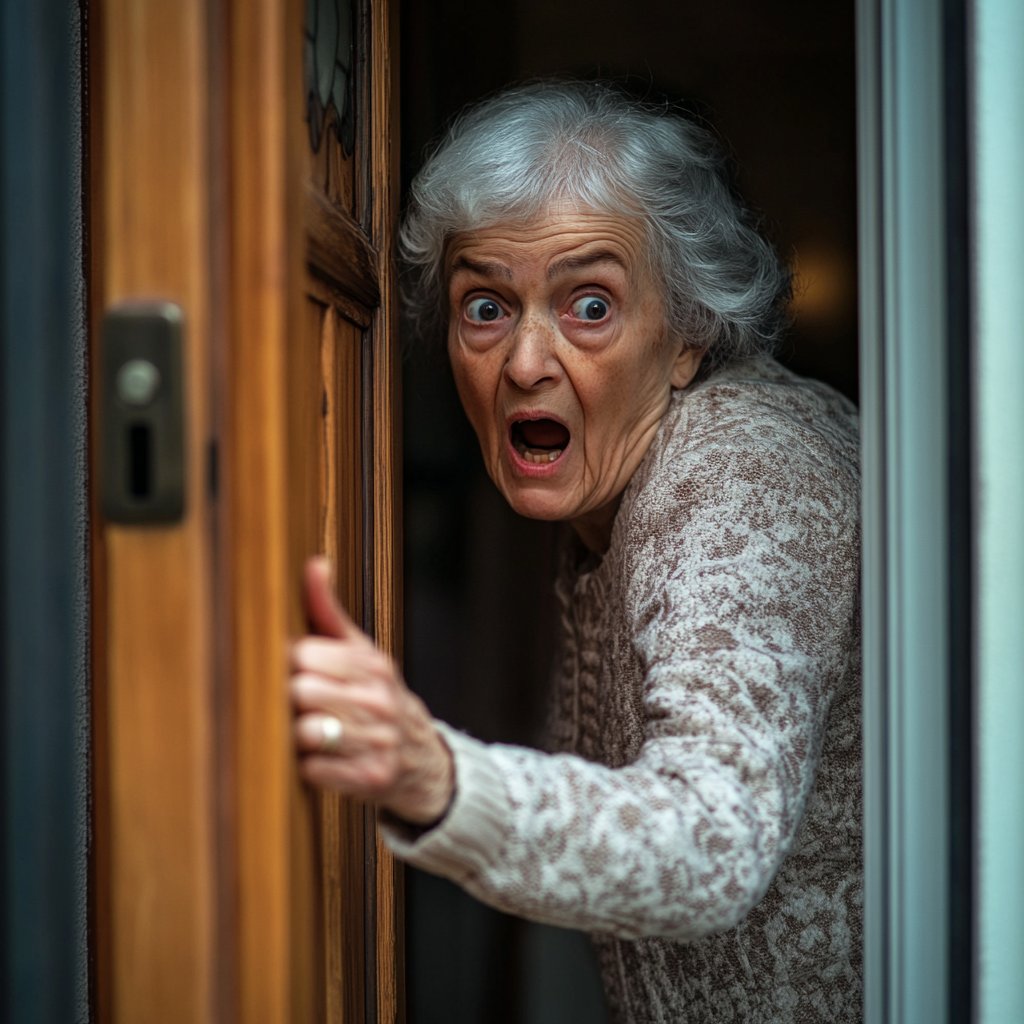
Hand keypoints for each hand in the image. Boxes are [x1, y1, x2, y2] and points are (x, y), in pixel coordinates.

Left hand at [290, 557, 453, 825]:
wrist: (423, 759)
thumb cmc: (378, 699)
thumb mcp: (361, 654)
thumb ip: (329, 612)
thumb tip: (314, 564)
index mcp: (371, 664)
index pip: (304, 654)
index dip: (288, 665)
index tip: (290, 672)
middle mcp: (378, 699)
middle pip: (300, 692)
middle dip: (288, 701)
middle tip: (292, 707)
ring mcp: (378, 739)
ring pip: (304, 732)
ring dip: (294, 737)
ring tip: (303, 733)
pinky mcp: (372, 777)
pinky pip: (314, 770)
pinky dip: (307, 768)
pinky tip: (316, 760)